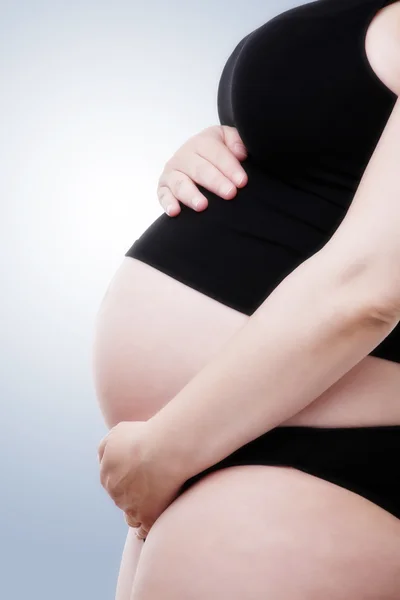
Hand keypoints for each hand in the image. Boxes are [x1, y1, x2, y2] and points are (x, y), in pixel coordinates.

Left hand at [97, 421, 183, 540]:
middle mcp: (115, 492)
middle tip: (150, 487)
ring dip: (137, 513)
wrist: (162, 450)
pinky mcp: (147, 518)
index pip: (113, 481)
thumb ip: (105, 448)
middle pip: (122, 499)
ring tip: (152, 507)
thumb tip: (102, 461)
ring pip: (130, 517)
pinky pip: (143, 530)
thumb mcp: (116, 434)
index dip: (126, 479)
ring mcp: (130, 507)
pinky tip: (154, 521)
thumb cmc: (143, 438)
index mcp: (106, 474)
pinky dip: (146, 528)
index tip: (139, 475)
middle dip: (132, 495)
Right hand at [157, 125, 247, 215]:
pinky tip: (175, 212)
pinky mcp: (163, 187)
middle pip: (199, 169)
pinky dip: (168, 203)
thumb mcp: (227, 140)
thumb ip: (236, 141)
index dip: (230, 167)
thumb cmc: (216, 154)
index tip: (242, 182)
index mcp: (201, 142)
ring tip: (203, 205)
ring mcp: (172, 173)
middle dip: (216, 182)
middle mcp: (184, 156)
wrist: (199, 160)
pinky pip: (163, 195)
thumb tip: (240, 153)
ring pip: (181, 183)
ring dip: (191, 195)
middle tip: (230, 193)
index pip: (215, 153)